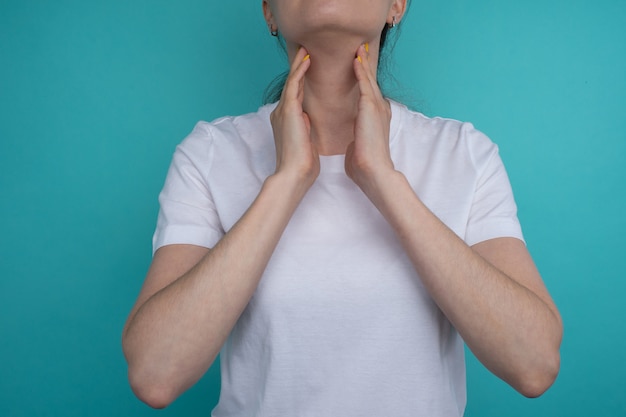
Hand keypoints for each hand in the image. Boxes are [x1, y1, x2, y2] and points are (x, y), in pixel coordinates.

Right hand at [270, 47, 318, 186]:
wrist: (294, 174)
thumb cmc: (302, 165)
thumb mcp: (304, 143)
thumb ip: (304, 129)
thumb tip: (306, 119)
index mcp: (286, 122)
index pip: (295, 97)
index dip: (301, 82)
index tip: (308, 70)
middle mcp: (281, 114)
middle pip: (291, 86)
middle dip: (298, 69)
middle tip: (304, 52)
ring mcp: (283, 111)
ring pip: (291, 82)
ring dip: (298, 65)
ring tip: (305, 51)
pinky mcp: (288, 111)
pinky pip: (294, 85)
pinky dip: (299, 71)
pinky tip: (306, 60)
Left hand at [345, 43, 395, 194]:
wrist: (373, 171)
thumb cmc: (364, 165)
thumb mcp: (359, 147)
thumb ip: (356, 140)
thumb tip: (352, 145)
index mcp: (376, 119)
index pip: (369, 95)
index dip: (364, 81)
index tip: (359, 70)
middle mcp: (380, 110)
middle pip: (371, 83)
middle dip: (365, 67)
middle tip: (360, 51)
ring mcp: (377, 107)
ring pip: (369, 80)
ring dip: (364, 63)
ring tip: (359, 50)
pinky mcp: (371, 107)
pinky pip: (364, 84)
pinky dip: (360, 71)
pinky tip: (356, 60)